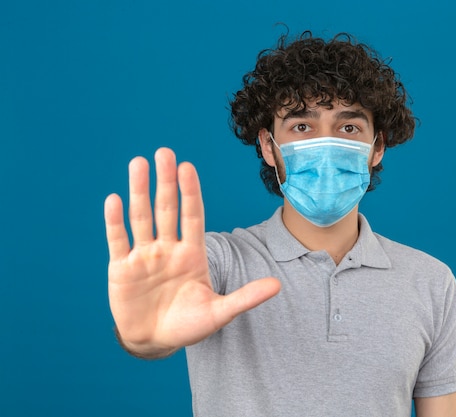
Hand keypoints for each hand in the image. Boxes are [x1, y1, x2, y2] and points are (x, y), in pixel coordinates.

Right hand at [105, 148, 280, 357]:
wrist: (156, 342)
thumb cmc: (189, 325)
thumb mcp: (220, 313)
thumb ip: (246, 297)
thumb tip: (278, 285)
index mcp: (192, 254)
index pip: (193, 216)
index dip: (191, 193)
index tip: (189, 168)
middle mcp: (168, 248)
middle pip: (167, 209)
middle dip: (166, 182)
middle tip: (165, 153)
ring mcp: (144, 256)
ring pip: (141, 217)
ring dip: (139, 191)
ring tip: (138, 163)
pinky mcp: (121, 268)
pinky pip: (118, 240)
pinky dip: (115, 221)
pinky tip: (114, 200)